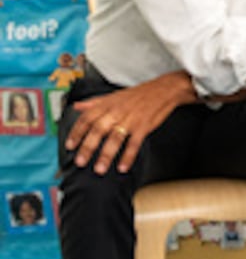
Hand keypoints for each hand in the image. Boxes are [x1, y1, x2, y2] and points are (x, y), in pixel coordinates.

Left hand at [64, 71, 195, 175]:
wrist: (164, 90)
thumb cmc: (139, 94)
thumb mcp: (114, 95)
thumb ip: (94, 103)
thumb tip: (77, 107)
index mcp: (107, 104)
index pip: (87, 118)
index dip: (76, 132)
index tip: (70, 145)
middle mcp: (117, 112)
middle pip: (98, 130)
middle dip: (88, 147)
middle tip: (80, 162)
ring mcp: (131, 119)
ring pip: (115, 138)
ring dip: (106, 155)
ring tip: (99, 169)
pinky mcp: (144, 126)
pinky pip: (134, 143)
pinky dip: (128, 156)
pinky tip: (123, 167)